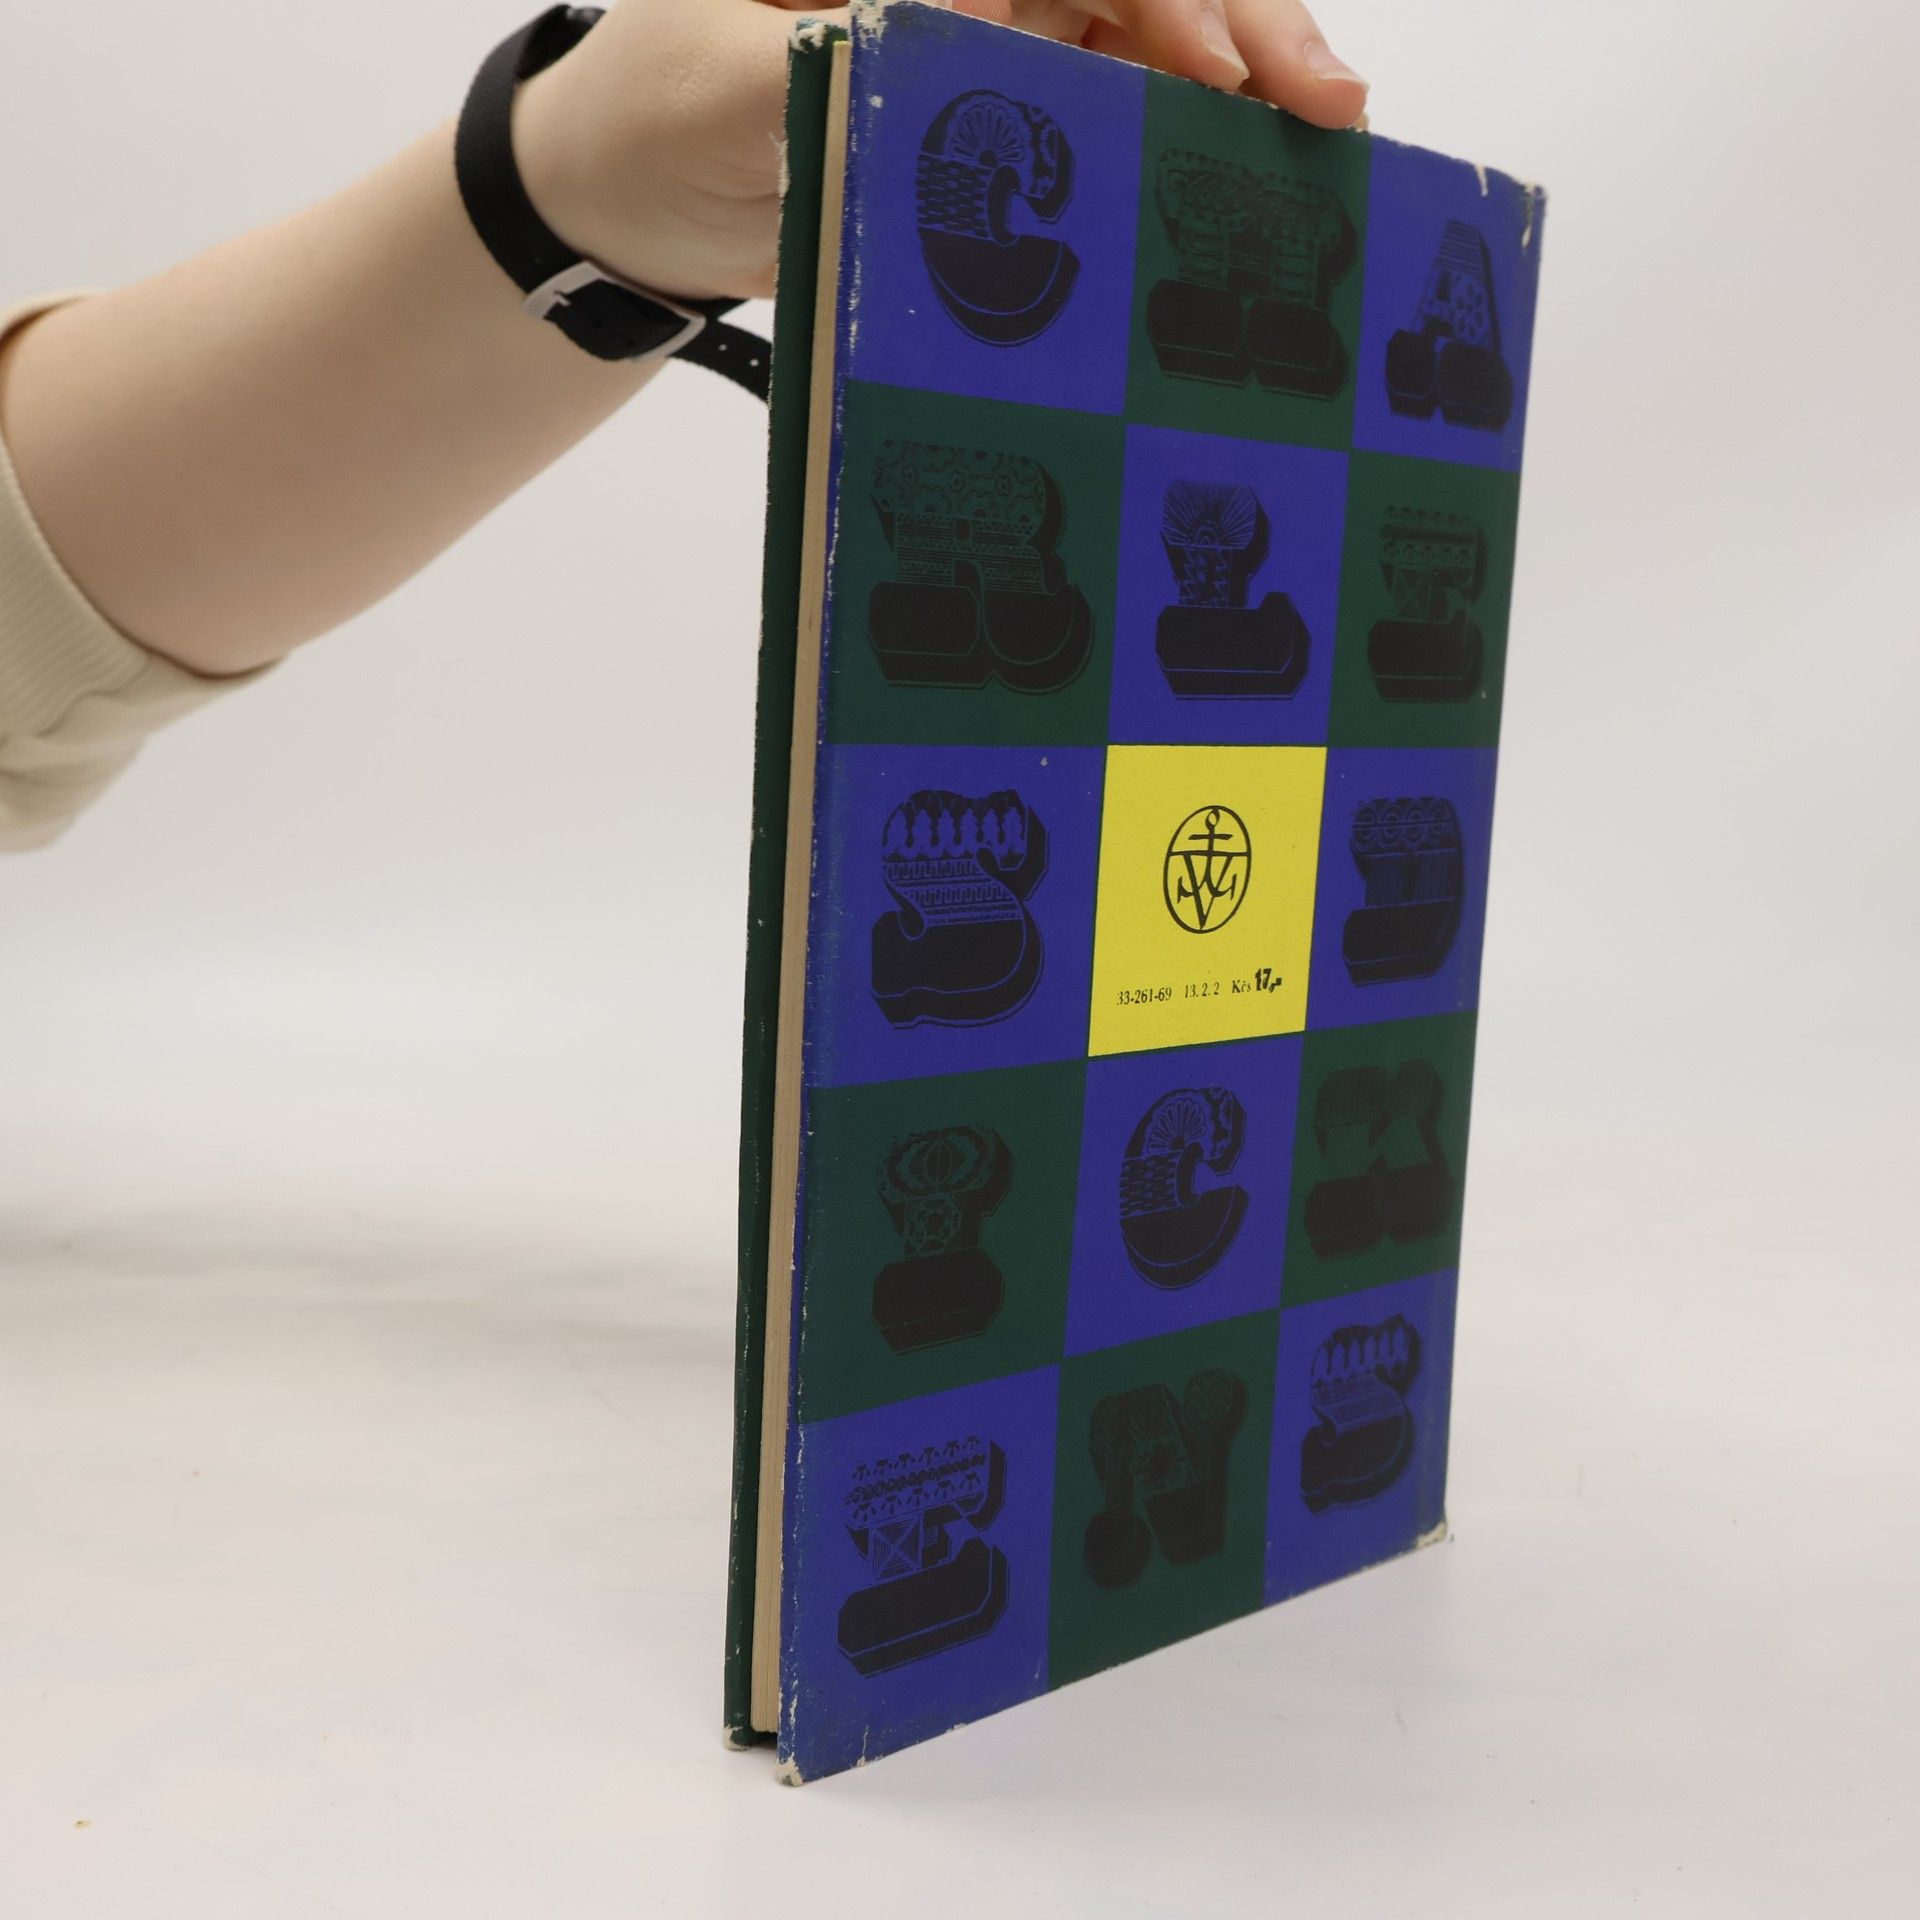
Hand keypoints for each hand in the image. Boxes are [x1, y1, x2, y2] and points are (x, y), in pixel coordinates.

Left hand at [514, 0, 1367, 302]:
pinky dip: (1174, 156)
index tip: (1228, 70)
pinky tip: (1227, 201)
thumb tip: (986, 25)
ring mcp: (994, 33)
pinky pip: (1111, 118)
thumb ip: (845, 58)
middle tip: (1328, 115)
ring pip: (1147, 45)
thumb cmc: (653, 117)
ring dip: (1230, 106)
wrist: (623, 205)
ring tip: (1307, 172)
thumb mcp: (728, 87)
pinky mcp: (998, 113)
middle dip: (1246, 33)